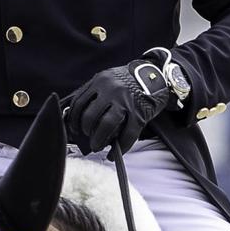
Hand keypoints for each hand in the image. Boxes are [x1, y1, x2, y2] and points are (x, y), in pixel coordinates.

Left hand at [63, 54, 177, 154]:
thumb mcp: (108, 80)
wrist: (156, 76)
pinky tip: (113, 154)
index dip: (73, 119)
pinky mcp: (139, 113)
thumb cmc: (129, 81)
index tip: (74, 128)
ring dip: (98, 140)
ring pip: (106, 125)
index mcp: (100, 81)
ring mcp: (126, 101)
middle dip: (86, 131)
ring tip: (97, 146)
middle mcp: (111, 90)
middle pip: (90, 116)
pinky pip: (127, 134)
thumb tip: (77, 116)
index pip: (79, 102)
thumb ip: (94, 93)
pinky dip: (119, 148)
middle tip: (88, 138)